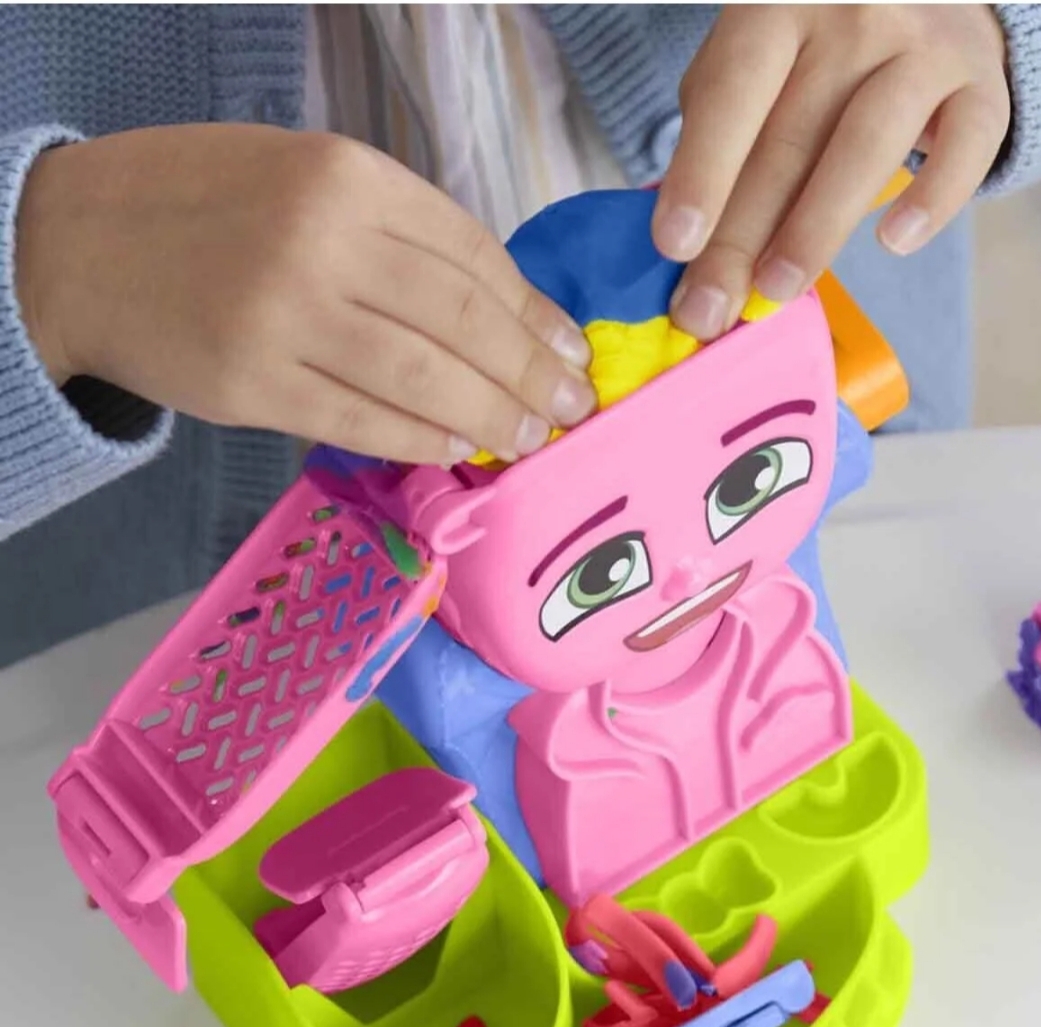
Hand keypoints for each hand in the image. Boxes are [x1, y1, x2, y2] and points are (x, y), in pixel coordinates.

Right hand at [15, 124, 595, 463]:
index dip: (531, 312)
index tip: (568, 349)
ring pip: (420, 378)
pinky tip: (454, 446)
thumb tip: (500, 309)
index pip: (471, 254)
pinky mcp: (250, 385)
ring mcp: (282, 318)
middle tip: (572, 407)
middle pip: (460, 320)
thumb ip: (399, 232)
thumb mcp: (308, 180)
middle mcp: (320, 242)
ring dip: (489, 414)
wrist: (79, 243)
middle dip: (529, 372)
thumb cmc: (208, 205)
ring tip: (530, 436)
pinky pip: (358, 420)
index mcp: (345, 177)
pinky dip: (417, 438)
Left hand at [653, 4, 1009, 338]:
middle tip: (707, 311)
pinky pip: (967, 144)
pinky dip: (932, 197)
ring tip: (776, 290)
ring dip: (816, 227)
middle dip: (741, 237)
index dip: (702, 171)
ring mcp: (925, 41)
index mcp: (776, 5)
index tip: (674, 246)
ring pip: (868, 143)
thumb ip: (714, 139)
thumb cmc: (808, 48)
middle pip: (790, 139)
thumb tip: (683, 253)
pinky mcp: (981, 79)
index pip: (732, 92)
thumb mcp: (746, 67)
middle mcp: (854, 12)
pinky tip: (894, 242)